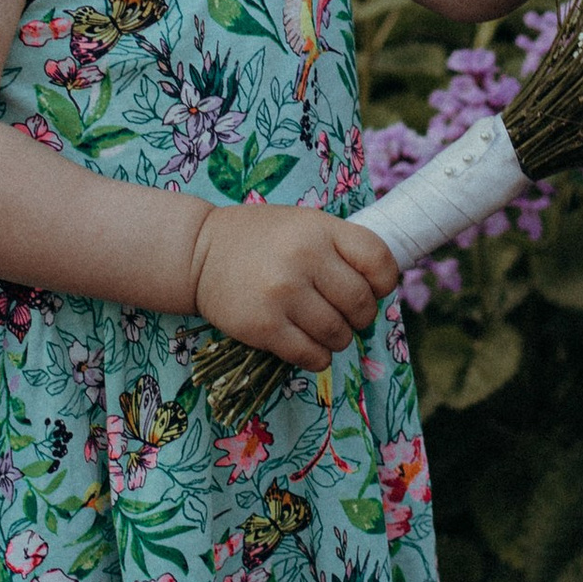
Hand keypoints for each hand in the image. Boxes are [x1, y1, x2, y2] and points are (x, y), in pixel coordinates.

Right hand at [190, 200, 401, 365]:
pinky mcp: (264, 327)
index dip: (384, 283)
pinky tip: (307, 345)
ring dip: (337, 339)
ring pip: (338, 335)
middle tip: (344, 314)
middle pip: (361, 305)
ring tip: (322, 328)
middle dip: (360, 317)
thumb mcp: (305, 225)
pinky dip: (317, 356)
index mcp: (320, 229)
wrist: (198, 252)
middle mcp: (304, 259)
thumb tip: (381, 290)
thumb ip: (341, 248)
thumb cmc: (260, 239)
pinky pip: (311, 356)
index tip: (371, 289)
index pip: (379, 261)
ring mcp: (283, 294)